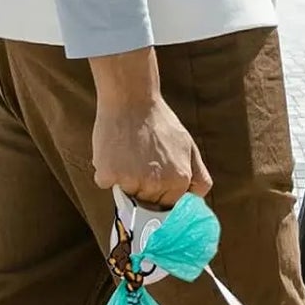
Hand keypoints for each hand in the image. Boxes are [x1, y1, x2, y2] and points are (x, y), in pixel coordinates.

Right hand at [88, 47, 210, 205]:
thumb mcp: (189, 148)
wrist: (131, 98)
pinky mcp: (109, 174)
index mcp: (179, 180)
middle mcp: (156, 184)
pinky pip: (105, 183)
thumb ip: (199, 178)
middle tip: (139, 161)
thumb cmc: (160, 122)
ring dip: (123, 180)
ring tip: (127, 155)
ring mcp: (132, 180)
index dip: (160, 194)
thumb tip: (197, 201)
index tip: (154, 178)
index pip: (168, 206)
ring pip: (126, 194)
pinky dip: (106, 172)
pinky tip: (113, 152)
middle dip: (143, 189)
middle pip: (147, 203)